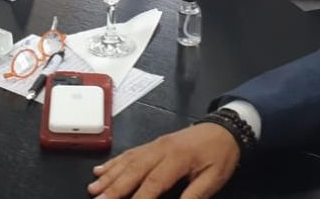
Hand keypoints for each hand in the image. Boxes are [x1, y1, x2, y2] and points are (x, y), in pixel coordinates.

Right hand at [88, 124, 239, 198]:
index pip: (152, 184)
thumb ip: (194, 195)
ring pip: (128, 161)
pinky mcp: (153, 144)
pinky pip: (130, 153)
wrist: (226, 128)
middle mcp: (160, 150)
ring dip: (109, 176)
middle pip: (133, 171)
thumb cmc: (220, 155)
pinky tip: (102, 171)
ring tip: (93, 189)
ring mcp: (155, 145)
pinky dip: (115, 162)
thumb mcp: (214, 178)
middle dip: (114, 188)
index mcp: (177, 159)